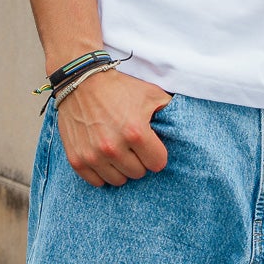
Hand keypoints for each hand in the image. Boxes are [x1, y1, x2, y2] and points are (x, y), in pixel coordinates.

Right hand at [55, 69, 172, 186]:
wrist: (80, 82)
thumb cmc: (118, 88)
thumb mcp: (150, 94)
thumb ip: (170, 110)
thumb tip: (185, 125)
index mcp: (135, 132)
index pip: (157, 164)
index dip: (156, 154)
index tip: (150, 146)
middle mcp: (113, 147)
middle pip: (138, 173)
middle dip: (139, 161)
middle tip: (132, 146)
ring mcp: (93, 155)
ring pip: (119, 180)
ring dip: (121, 168)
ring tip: (118, 151)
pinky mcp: (77, 159)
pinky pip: (97, 182)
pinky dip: (102, 173)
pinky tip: (103, 158)